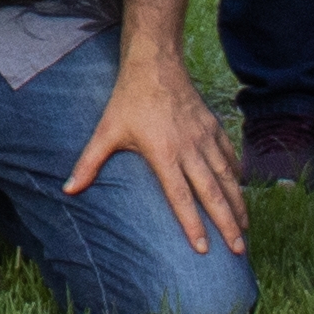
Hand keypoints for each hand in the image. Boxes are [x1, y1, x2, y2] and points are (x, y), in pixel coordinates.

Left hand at [61, 46, 247, 255]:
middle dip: (226, 223)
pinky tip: (240, 191)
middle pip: (212, 193)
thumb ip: (88, 163)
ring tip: (246, 229)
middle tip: (239, 250)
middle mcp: (189, 149)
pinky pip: (229, 156)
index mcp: (163, 153)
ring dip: (238, 205)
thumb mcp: (106, 131)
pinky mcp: (212, 127)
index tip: (203, 249)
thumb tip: (67, 190)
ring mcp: (204, 137)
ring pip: (227, 177)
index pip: (180, 197)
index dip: (192, 224)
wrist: (154, 64)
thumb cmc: (128, 99)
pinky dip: (236, 176)